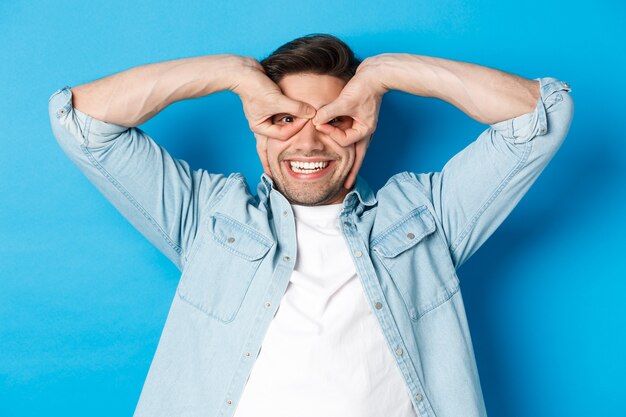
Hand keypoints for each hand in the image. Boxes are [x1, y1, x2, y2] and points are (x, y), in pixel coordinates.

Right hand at [231, 58, 315, 140]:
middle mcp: (263, 122)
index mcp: (260, 127)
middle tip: (309, 120)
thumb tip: (312, 113)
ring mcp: (266, 112)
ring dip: (295, 117)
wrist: (244, 70)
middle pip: (284, 130)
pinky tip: (300, 105)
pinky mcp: (269, 103)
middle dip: (296, 126)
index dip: (297, 127)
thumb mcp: (277, 100)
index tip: (308, 117)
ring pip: (284, 120)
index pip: (283, 134)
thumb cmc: (255, 87)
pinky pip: (283, 109)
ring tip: (306, 113)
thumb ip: (296, 107)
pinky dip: (291, 108)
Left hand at [312, 58, 386, 189]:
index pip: (344, 141)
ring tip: (345, 172)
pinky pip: (350, 133)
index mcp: (365, 130)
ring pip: (353, 146)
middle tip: (346, 186)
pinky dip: (343, 138)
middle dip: (352, 170)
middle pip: (357, 155)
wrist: (378, 72)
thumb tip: (315, 121)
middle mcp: (365, 130)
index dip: (330, 133)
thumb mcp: (345, 101)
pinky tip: (339, 142)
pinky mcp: (359, 118)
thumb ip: (329, 112)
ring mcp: (363, 125)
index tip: (318, 123)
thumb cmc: (365, 86)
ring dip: (348, 156)